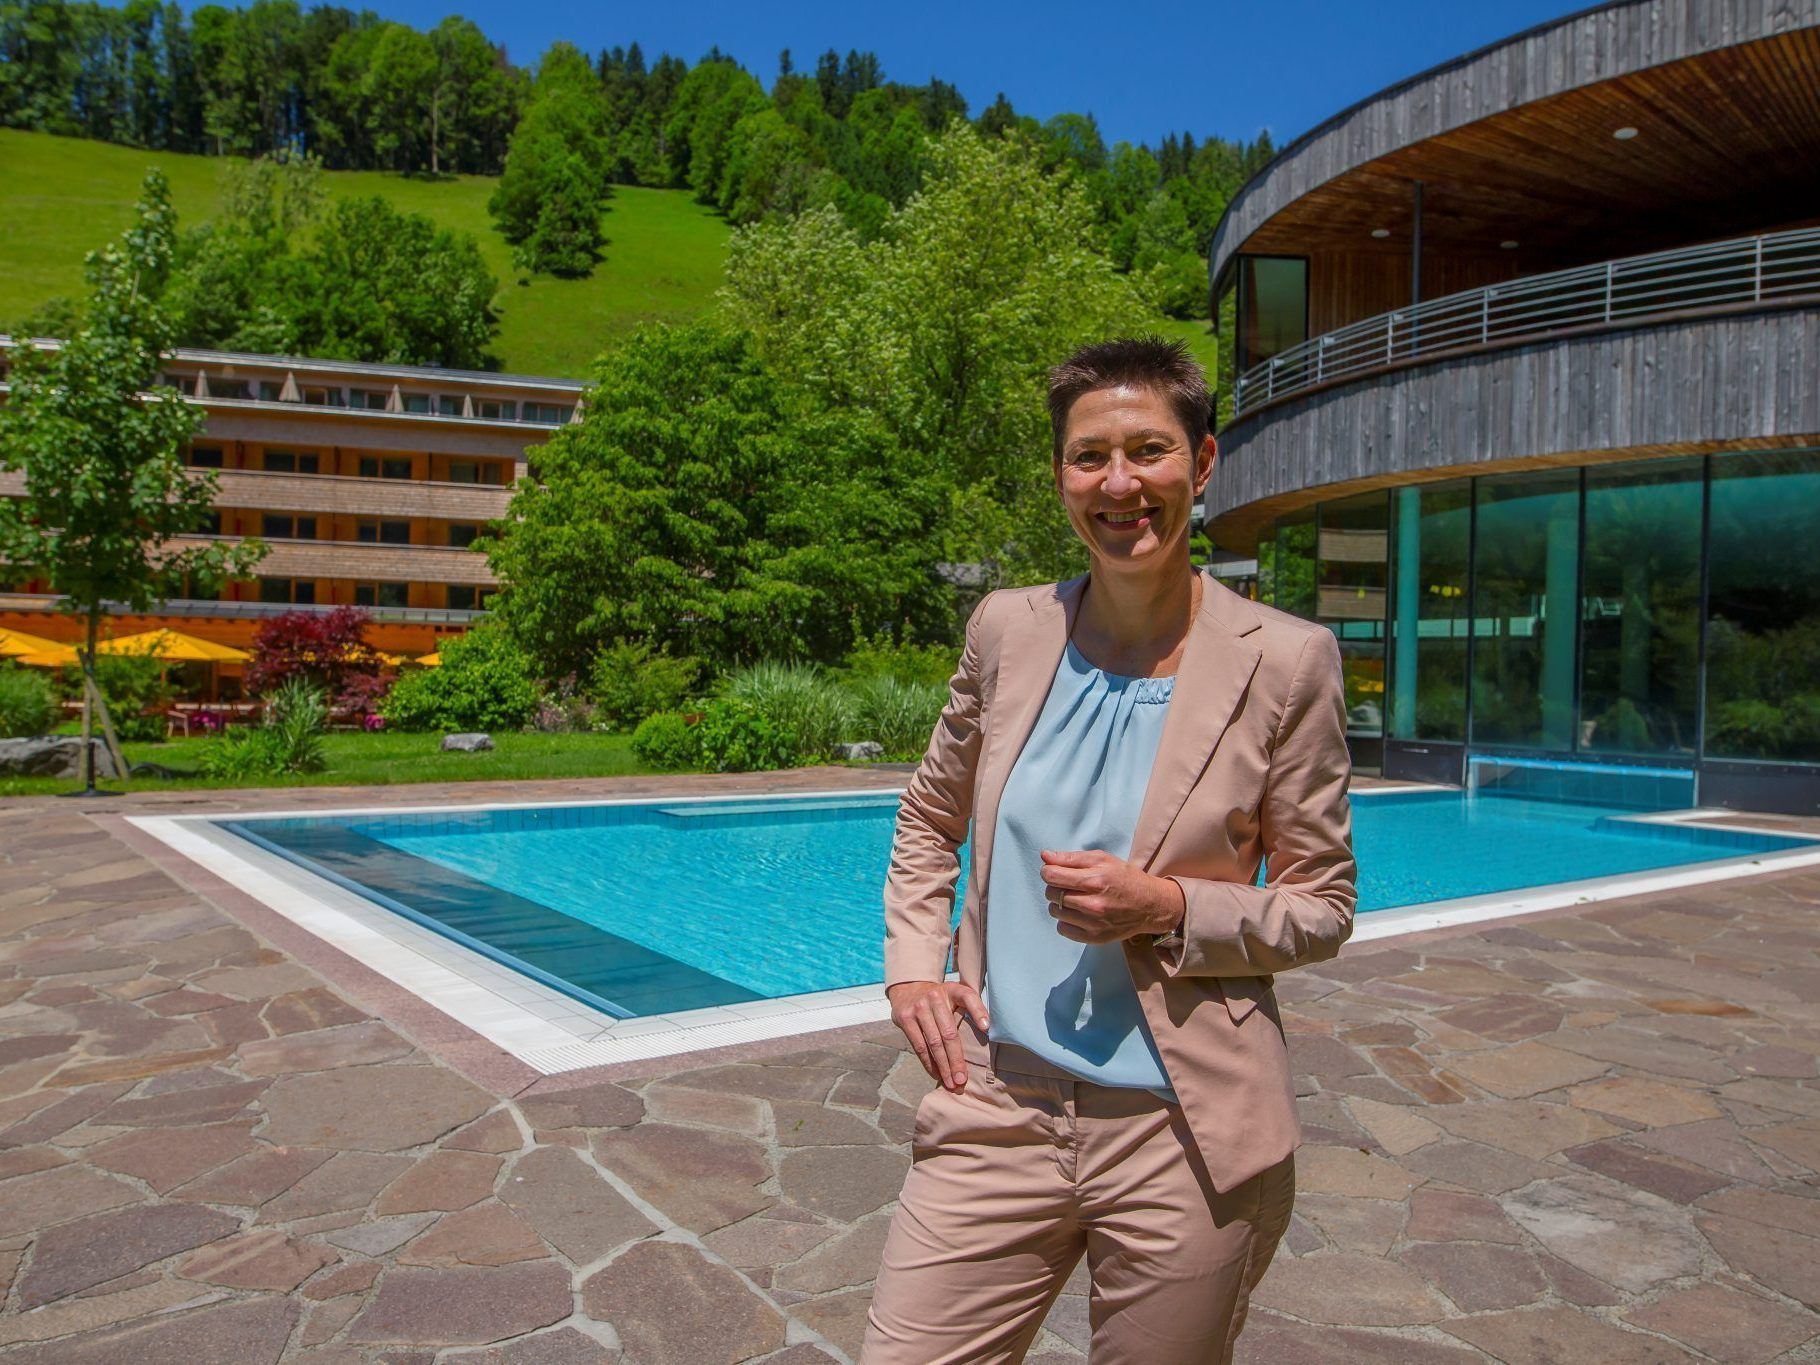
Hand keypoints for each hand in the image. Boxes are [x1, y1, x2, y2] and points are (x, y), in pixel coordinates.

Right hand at [886, 979, 988, 1091]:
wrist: (909, 989)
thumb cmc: (940, 999)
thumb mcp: (955, 995)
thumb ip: (969, 1008)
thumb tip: (987, 1032)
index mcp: (952, 990)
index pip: (968, 997)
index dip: (978, 1011)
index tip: (987, 1028)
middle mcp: (935, 997)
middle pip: (949, 1033)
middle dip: (956, 1059)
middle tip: (962, 1079)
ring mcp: (918, 1008)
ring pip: (933, 1043)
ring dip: (943, 1067)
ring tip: (951, 1083)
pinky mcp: (905, 1018)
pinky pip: (919, 1046)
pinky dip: (929, 1063)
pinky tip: (937, 1074)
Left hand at [1040, 849, 1184, 943]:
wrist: (1151, 905)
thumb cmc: (1125, 878)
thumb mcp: (1103, 859)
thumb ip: (1072, 858)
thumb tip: (1045, 856)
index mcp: (1096, 880)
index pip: (1052, 876)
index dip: (1048, 871)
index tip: (1054, 871)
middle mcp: (1094, 904)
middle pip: (1051, 894)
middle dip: (1055, 887)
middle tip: (1069, 885)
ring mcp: (1094, 923)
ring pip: (1055, 912)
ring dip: (1060, 904)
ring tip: (1075, 899)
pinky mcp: (1094, 938)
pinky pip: (1063, 929)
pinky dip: (1066, 921)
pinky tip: (1079, 913)